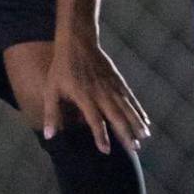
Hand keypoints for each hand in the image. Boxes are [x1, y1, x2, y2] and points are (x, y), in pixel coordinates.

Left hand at [42, 37, 150, 154]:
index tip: (106, 150)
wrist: (78, 42)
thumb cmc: (62, 68)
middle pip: (116, 116)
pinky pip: (131, 98)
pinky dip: (139, 110)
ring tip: (144, 137)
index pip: (94, 119)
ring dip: (136, 123)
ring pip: (127, 108)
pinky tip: (146, 120)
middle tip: (134, 149)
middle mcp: (101, 93)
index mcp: (84, 96)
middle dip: (126, 133)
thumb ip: (51, 113)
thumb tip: (48, 136)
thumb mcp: (51, 89)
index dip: (100, 135)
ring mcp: (112, 86)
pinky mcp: (118, 81)